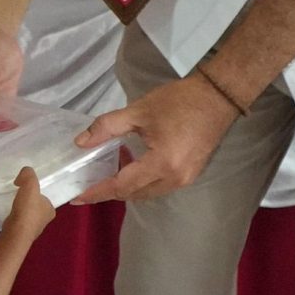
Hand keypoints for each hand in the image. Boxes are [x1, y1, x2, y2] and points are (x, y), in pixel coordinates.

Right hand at [2, 167, 56, 236]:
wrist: (16, 232)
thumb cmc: (27, 209)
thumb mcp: (30, 185)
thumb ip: (28, 174)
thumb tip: (23, 175)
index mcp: (51, 210)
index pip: (45, 198)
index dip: (36, 193)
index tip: (26, 190)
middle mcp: (45, 220)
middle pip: (36, 206)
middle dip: (29, 201)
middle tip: (19, 196)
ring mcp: (34, 229)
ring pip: (28, 215)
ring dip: (22, 210)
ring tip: (13, 204)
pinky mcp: (23, 234)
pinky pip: (20, 222)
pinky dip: (16, 217)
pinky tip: (10, 214)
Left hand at [72, 73, 243, 205]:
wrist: (217, 97)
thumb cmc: (178, 101)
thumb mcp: (138, 111)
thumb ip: (107, 127)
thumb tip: (80, 143)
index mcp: (161, 164)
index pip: (122, 185)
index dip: (98, 192)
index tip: (77, 197)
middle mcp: (175, 179)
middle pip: (135, 194)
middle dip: (110, 192)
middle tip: (88, 184)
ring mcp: (186, 179)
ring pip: (148, 193)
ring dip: (127, 188)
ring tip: (106, 176)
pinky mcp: (191, 174)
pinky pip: (160, 186)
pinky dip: (143, 182)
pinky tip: (130, 168)